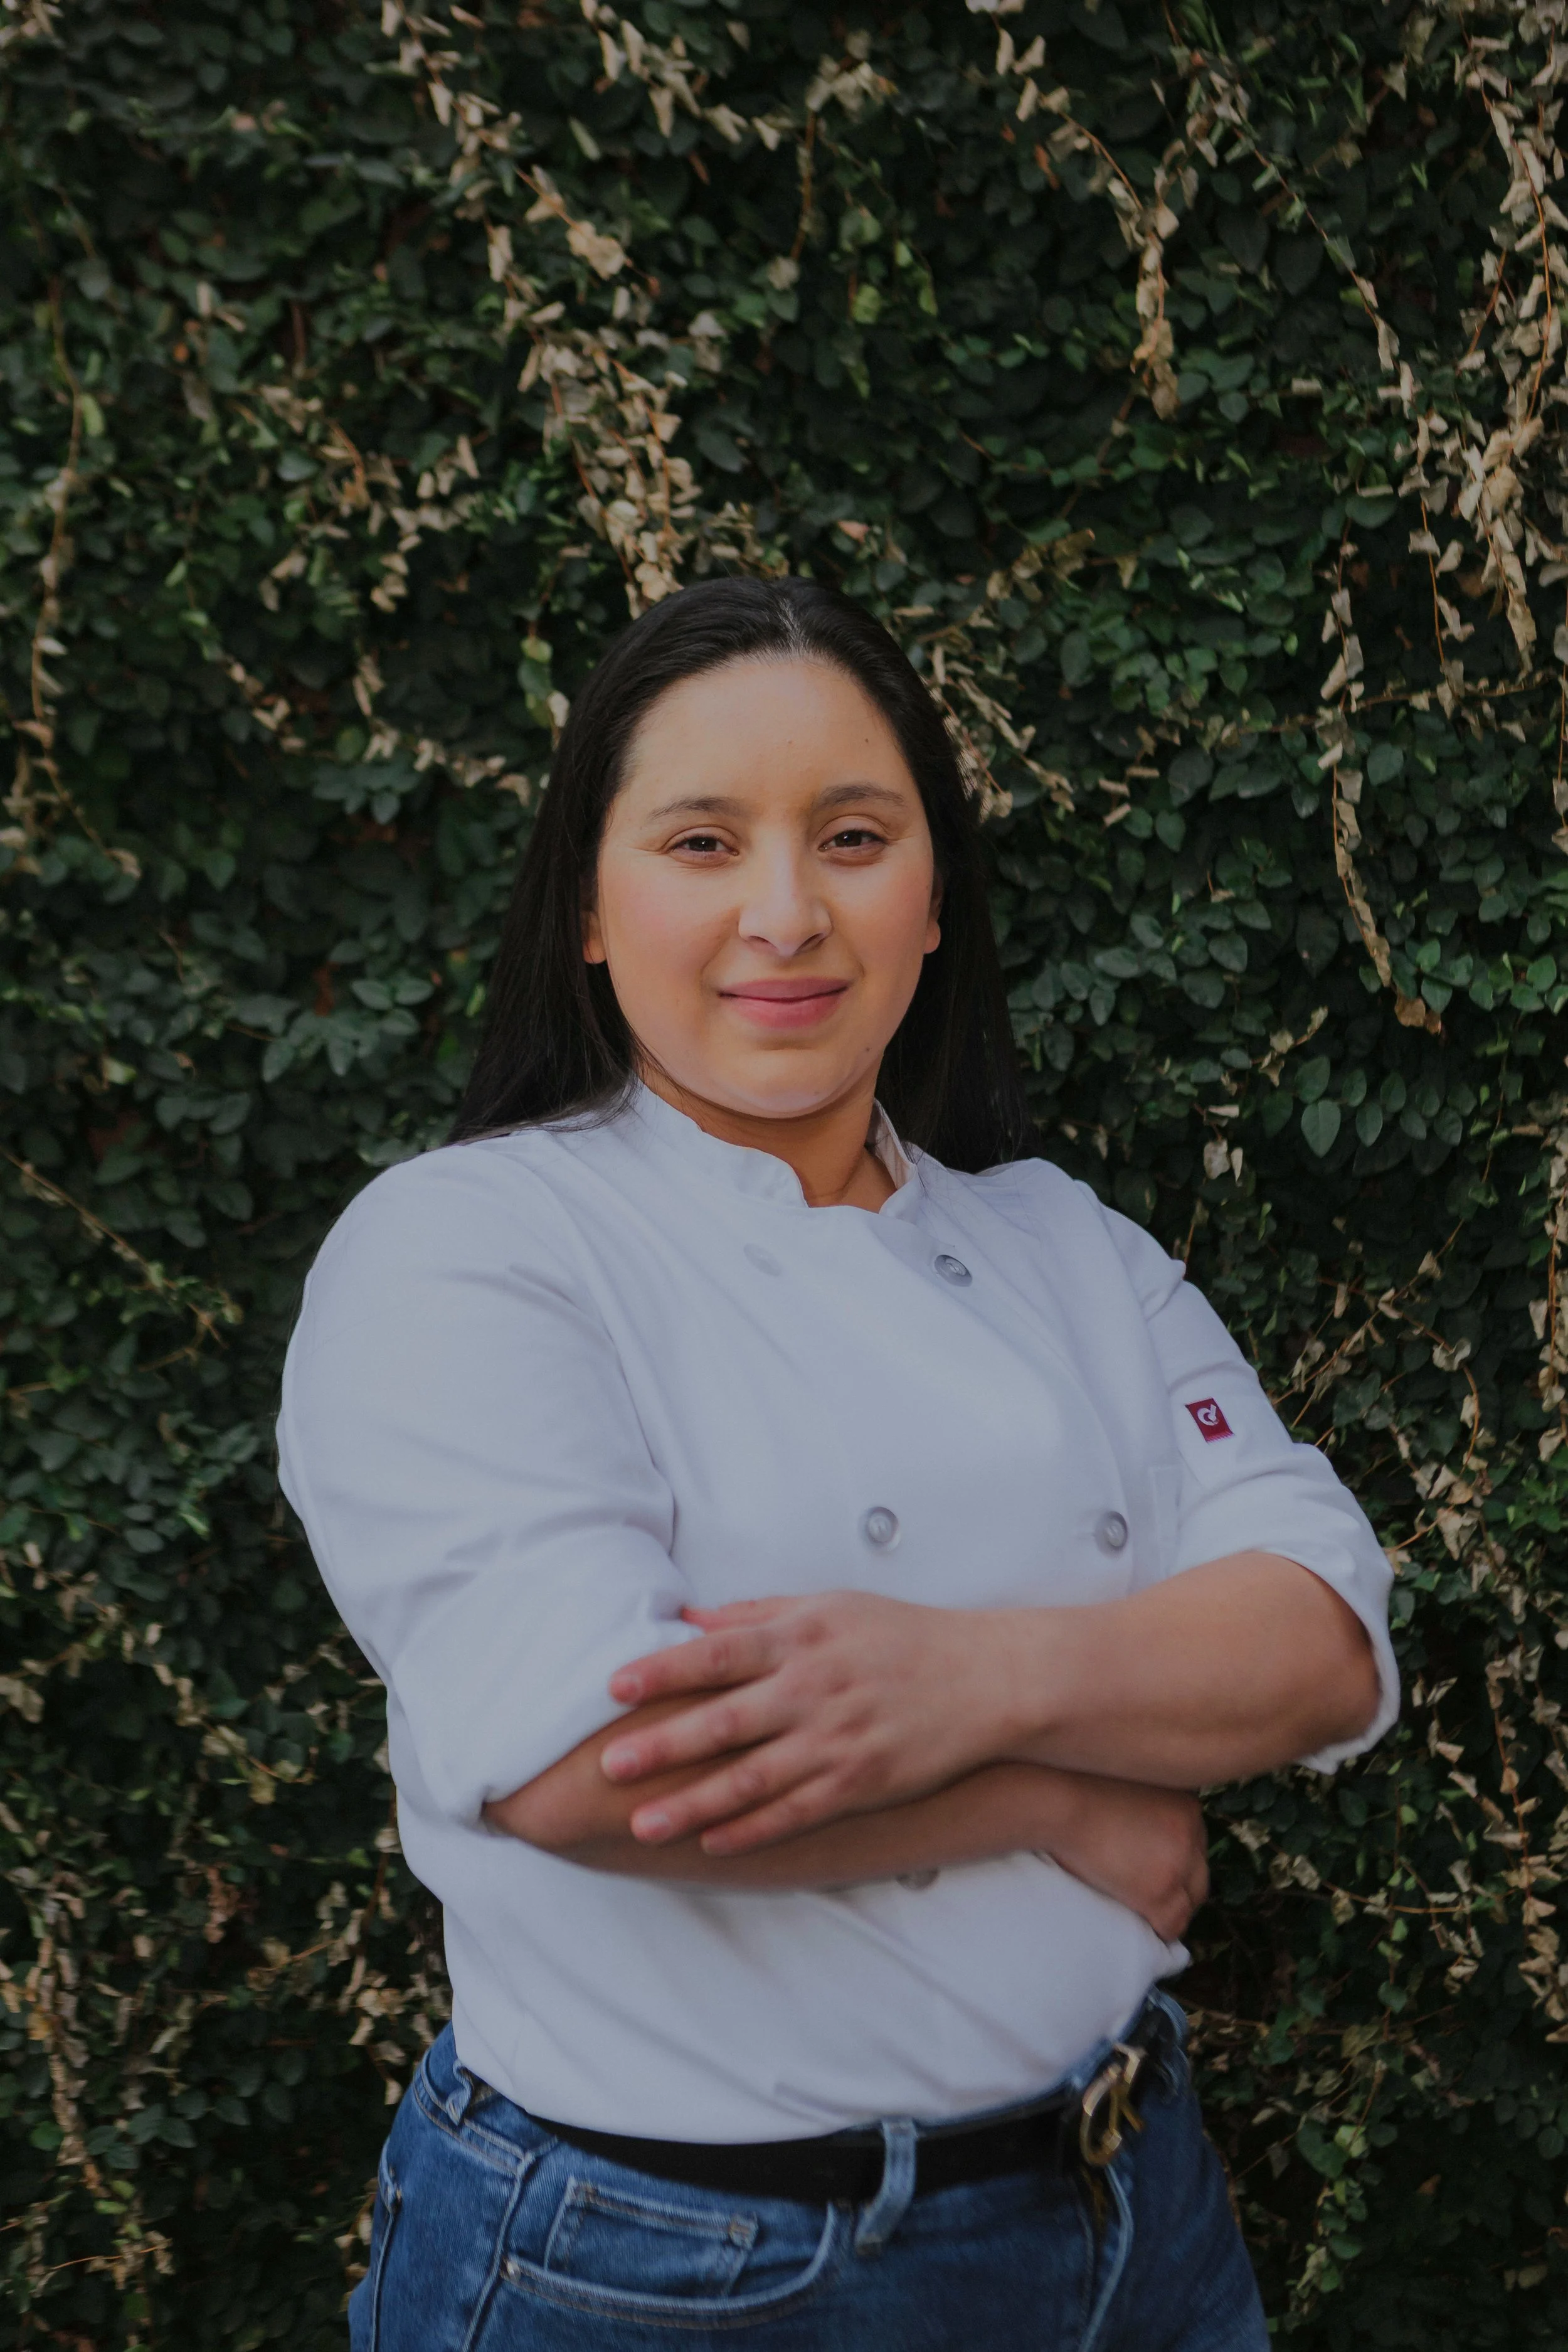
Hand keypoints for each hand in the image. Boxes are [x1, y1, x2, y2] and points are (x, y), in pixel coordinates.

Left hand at [600, 1592, 1011, 1853]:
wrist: (987, 1679)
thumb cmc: (901, 1636)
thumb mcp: (832, 1606)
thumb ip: (759, 1614)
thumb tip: (691, 1618)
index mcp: (803, 1638)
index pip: (718, 1655)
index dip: (663, 1671)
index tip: (613, 1687)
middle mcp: (815, 1689)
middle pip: (725, 1721)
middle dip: (663, 1746)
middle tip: (609, 1766)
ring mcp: (838, 1741)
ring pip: (753, 1780)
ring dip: (694, 1804)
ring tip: (642, 1825)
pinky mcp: (862, 1783)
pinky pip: (796, 1813)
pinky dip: (752, 1830)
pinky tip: (712, 1843)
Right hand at [1042, 1778, 1207, 1941]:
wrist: (1060, 1802)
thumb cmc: (1080, 1788)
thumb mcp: (1134, 1782)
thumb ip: (1151, 1803)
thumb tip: (1144, 1830)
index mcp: (1188, 1804)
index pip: (1196, 1843)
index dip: (1178, 1859)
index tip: (1158, 1869)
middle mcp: (1192, 1832)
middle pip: (1199, 1871)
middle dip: (1181, 1885)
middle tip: (1154, 1894)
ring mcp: (1178, 1863)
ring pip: (1190, 1901)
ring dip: (1173, 1910)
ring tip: (1150, 1916)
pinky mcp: (1159, 1891)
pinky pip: (1173, 1924)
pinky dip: (1162, 1932)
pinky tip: (1147, 1930)